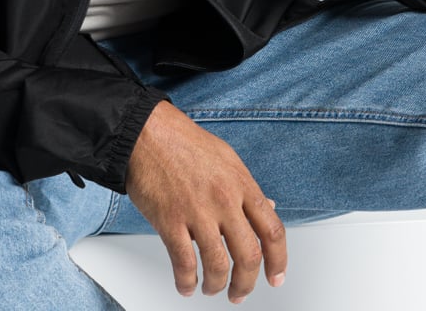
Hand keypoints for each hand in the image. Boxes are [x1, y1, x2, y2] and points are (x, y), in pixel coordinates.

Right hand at [126, 101, 286, 302]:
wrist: (147, 132)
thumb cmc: (183, 142)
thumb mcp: (226, 158)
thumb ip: (246, 187)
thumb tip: (268, 209)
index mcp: (241, 183)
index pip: (272, 230)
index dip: (279, 261)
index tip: (276, 277)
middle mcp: (224, 199)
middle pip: (249, 256)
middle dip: (246, 284)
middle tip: (239, 293)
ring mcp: (197, 211)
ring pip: (218, 265)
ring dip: (216, 286)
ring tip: (211, 289)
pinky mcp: (170, 220)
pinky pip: (184, 263)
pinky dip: (186, 282)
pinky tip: (186, 285)